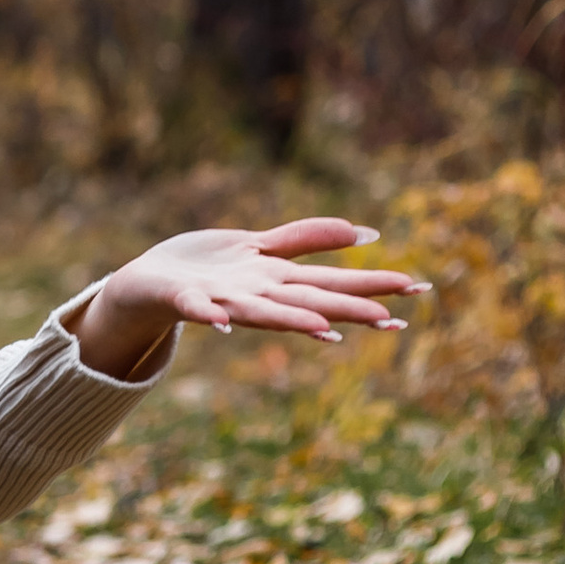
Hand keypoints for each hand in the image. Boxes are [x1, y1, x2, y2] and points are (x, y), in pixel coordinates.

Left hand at [68, 218, 426, 382]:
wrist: (146, 283)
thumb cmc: (208, 266)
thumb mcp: (264, 245)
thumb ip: (310, 239)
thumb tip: (367, 234)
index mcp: (278, 281)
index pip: (334, 283)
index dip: (374, 285)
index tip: (417, 290)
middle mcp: (257, 296)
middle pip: (308, 300)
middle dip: (348, 309)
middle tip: (392, 320)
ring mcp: (222, 300)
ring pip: (262, 312)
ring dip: (291, 320)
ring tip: (326, 329)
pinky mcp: (183, 298)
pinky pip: (195, 307)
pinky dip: (206, 314)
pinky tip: (219, 322)